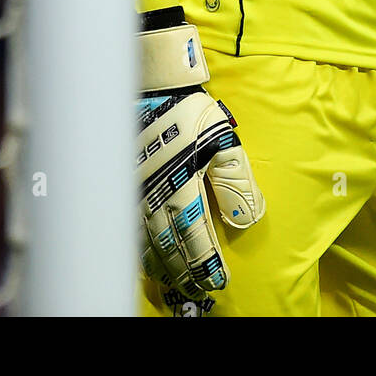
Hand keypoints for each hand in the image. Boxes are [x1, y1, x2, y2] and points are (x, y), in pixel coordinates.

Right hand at [138, 14, 264, 314]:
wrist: (152, 87)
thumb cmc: (191, 111)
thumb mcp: (223, 139)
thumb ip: (237, 180)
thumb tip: (248, 219)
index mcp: (183, 188)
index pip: (196, 237)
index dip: (207, 262)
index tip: (218, 281)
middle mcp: (157, 197)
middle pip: (170, 245)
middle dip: (185, 269)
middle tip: (197, 287)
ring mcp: (138, 192)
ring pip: (148, 239)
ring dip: (163, 262)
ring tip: (174, 280)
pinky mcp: (127, 183)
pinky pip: (131, 223)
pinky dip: (140, 244)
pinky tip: (146, 253)